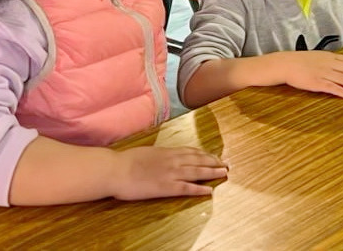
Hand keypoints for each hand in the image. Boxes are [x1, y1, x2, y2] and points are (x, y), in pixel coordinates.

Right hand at [111, 146, 226, 200]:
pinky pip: (187, 188)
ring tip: (224, 173)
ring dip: (213, 172)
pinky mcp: (167, 187)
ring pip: (197, 172)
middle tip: (226, 164)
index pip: (192, 152)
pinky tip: (210, 191)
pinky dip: (200, 189)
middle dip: (214, 162)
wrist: (117, 169)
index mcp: (168, 151)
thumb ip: (159, 155)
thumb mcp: (147, 152)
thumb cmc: (127, 161)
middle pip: (199, 160)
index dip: (205, 154)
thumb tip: (164, 156)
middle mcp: (173, 160)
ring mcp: (171, 173)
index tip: (214, 156)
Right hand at [278, 51, 342, 97]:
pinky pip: (331, 87)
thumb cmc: (300, 60)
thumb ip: (328, 60)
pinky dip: (340, 91)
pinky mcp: (316, 83)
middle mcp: (329, 64)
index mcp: (329, 57)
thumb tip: (338, 64)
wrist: (286, 64)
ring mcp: (323, 74)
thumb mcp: (317, 56)